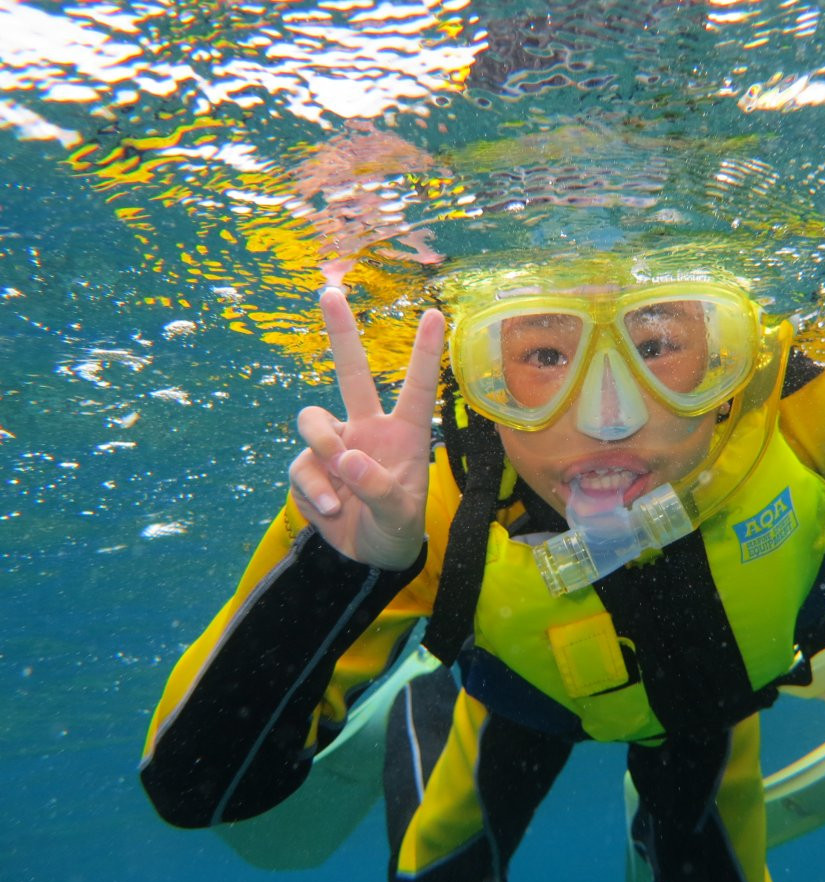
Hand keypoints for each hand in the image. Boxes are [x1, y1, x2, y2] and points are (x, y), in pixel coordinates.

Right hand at [288, 286, 445, 569]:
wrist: (368, 559)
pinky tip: (333, 510)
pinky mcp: (309, 467)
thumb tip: (347, 459)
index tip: (436, 314)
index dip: (425, 352)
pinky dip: (315, 490)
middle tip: (330, 293)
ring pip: (313, 420)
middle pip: (351, 374)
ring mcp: (335, 446)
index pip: (416, 387)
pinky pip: (302, 466)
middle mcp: (367, 429)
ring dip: (323, 448)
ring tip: (341, 489)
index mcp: (403, 433)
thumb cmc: (397, 529)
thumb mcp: (400, 516)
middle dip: (341, 334)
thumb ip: (379, 488)